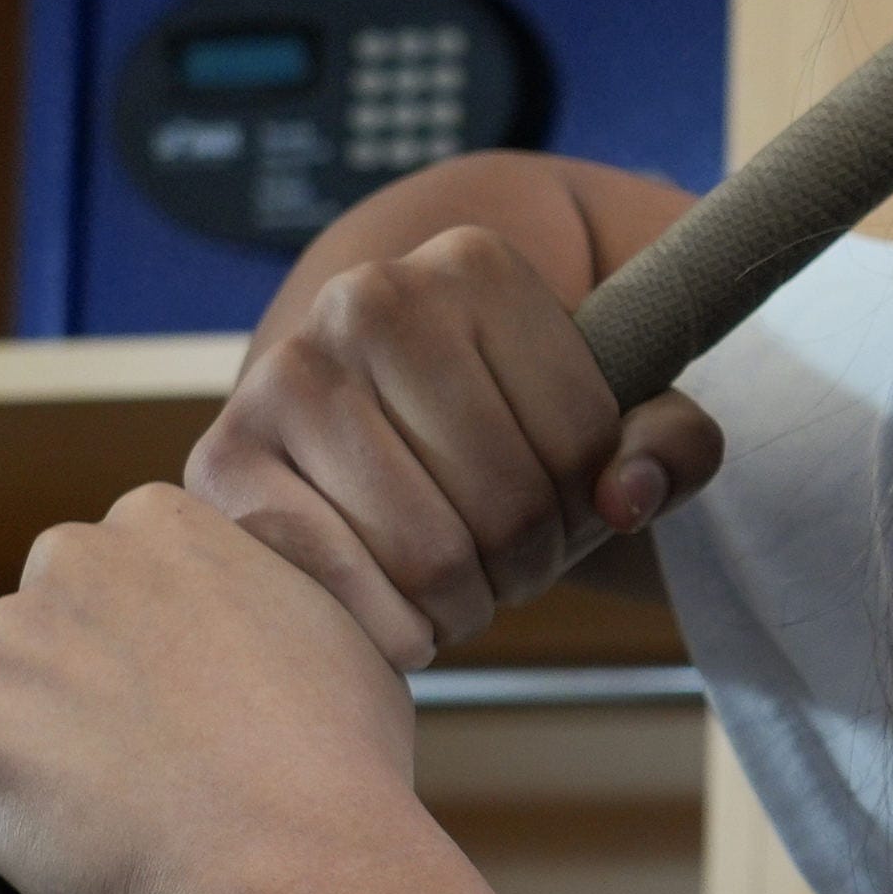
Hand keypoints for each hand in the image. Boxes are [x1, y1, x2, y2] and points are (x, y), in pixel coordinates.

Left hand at [0, 484, 431, 893]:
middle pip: (44, 632)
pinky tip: (56, 858)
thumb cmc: (334, 761)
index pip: (116, 578)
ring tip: (110, 824)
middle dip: (74, 692)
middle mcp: (64, 564)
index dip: (146, 650)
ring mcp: (0, 655)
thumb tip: (252, 613)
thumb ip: (269, 595)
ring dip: (29, 759)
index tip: (177, 705)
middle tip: (142, 769)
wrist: (286, 865)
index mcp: (158, 523)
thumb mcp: (336, 628)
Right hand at [190, 153, 730, 669]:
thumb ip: (671, 444)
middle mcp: (368, 300)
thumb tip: (625, 496)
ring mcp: (283, 375)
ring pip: (429, 553)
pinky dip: (392, 629)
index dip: (596, 504)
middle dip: (530, 562)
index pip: (584, 436)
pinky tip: (404, 614)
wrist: (358, 399)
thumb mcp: (615, 410)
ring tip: (464, 584)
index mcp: (474, 263)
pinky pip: (337, 584)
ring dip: (467, 604)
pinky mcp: (221, 463)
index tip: (572, 509)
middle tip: (514, 564)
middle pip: (507, 500)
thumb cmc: (502, 416)